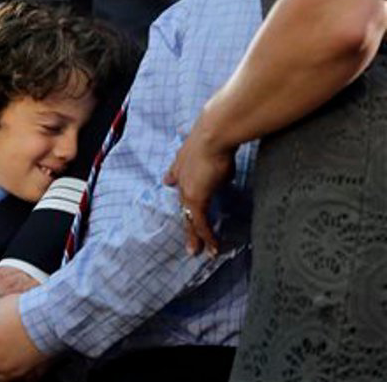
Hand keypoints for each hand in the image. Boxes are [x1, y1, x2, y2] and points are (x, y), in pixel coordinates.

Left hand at [163, 108, 236, 256]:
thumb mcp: (213, 155)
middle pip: (183, 207)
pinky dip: (207, 236)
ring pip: (190, 219)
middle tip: (190, 242)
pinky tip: (212, 247)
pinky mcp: (195, 199)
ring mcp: (187, 191)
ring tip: (198, 252)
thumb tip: (218, 177)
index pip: (180, 183)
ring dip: (195, 237)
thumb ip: (212, 170)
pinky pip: (200, 223)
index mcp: (182, 166)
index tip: (171, 188)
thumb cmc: (217, 141)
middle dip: (188, 225)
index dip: (179, 190)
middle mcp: (181, 179)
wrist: (212, 136)